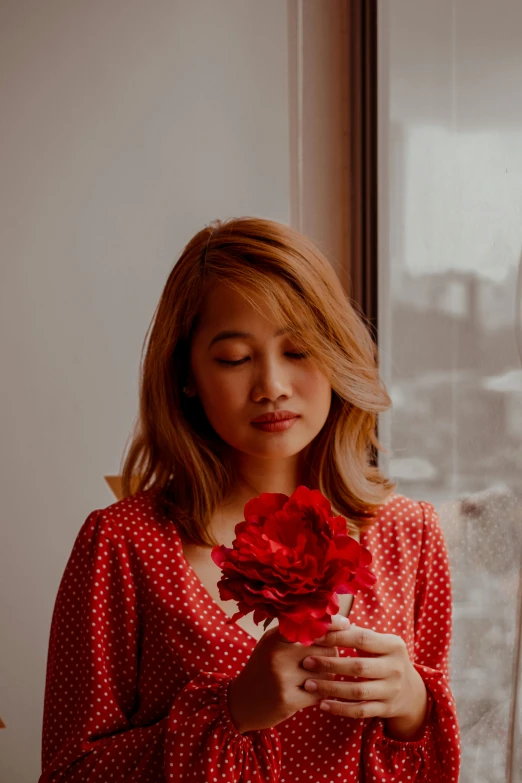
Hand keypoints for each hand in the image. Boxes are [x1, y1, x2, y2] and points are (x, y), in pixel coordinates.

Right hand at [227, 614, 350, 732]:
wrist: (240, 702)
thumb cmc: (263, 668)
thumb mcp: (273, 644)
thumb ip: (296, 632)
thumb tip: (334, 622)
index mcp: (275, 637)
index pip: (311, 624)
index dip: (332, 623)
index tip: (347, 624)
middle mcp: (278, 654)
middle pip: (326, 649)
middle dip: (332, 655)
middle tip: (325, 659)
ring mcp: (282, 678)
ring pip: (325, 672)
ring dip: (327, 676)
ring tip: (314, 678)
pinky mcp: (288, 700)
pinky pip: (320, 692)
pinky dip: (320, 692)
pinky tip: (311, 692)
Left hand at [301, 622, 428, 739]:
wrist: (410, 690)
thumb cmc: (384, 658)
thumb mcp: (380, 643)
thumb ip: (357, 634)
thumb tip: (328, 621)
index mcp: (393, 645)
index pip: (362, 639)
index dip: (337, 637)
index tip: (315, 638)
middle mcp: (395, 668)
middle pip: (358, 666)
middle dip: (330, 664)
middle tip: (307, 662)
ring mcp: (392, 690)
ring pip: (357, 691)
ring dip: (330, 688)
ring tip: (309, 683)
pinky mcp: (386, 709)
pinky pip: (360, 711)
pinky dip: (340, 709)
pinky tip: (322, 704)